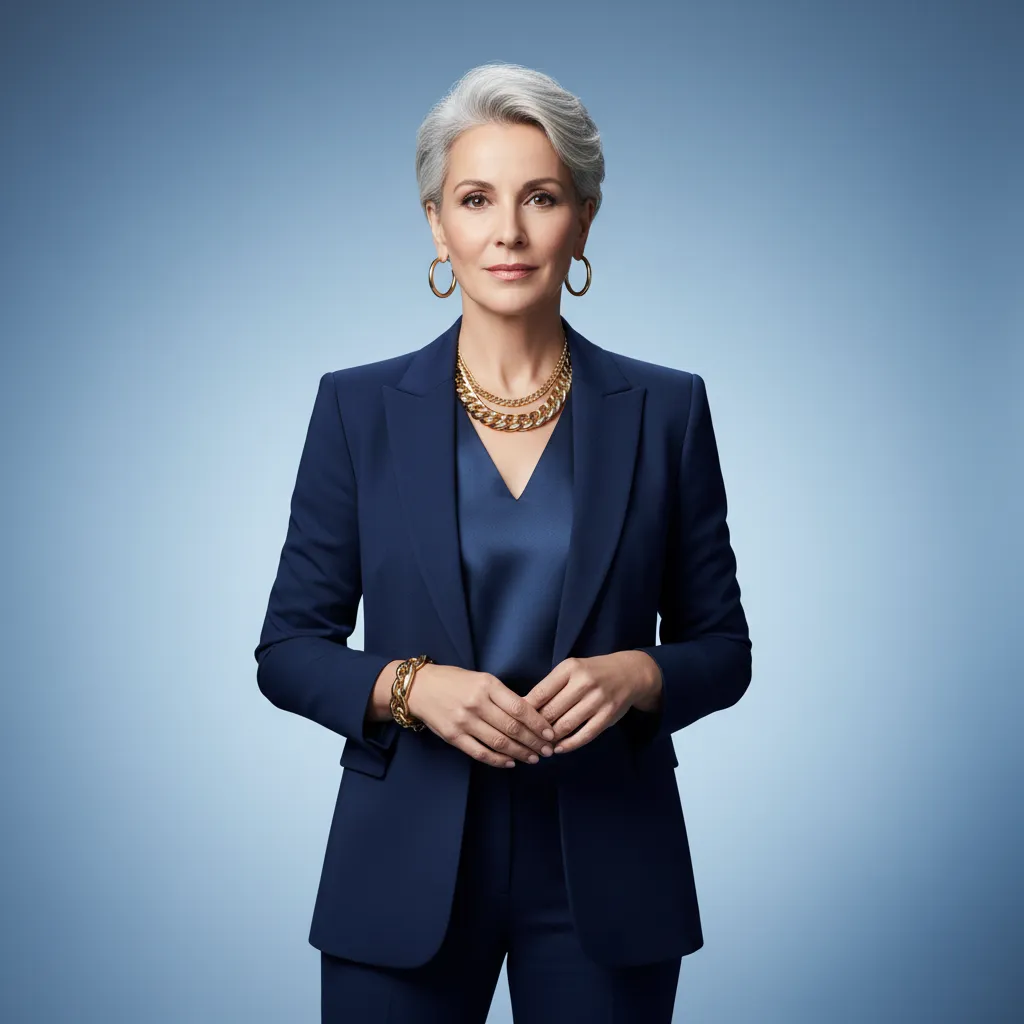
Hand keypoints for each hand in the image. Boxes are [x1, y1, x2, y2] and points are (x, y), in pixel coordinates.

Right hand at [404, 663, 556, 767]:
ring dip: (520, 753)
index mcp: (487, 685)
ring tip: (533, 758)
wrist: (419, 688)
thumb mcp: (481, 679)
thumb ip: (502, 696)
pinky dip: (498, 760)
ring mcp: (464, 721)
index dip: (538, 724)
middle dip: (534, 742)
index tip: (551, 733)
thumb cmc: (454, 681)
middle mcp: (476, 703)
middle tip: (548, 750)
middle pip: (512, 728)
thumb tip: (530, 716)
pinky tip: (510, 762)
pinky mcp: (453, 737)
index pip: (520, 708)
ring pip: (499, 742)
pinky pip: (480, 752)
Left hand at [522, 651, 662, 753]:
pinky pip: (585, 734)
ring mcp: (597, 699)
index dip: (525, 711)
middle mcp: (583, 682)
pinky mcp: (608, 715)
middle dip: (536, 728)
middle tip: (525, 739)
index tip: (515, 722)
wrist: (629, 673)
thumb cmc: (591, 673)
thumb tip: (523, 708)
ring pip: (566, 725)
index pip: (540, 693)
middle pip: (551, 711)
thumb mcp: (570, 670)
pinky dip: (569, 745)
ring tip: (540, 746)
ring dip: (550, 739)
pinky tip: (559, 749)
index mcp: (569, 668)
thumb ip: (550, 687)